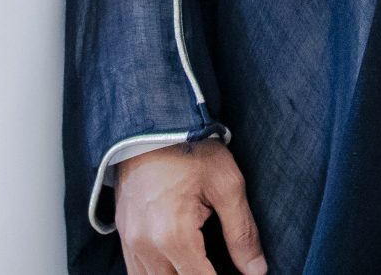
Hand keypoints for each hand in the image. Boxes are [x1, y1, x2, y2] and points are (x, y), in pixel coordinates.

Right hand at [115, 140, 267, 274]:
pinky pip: (137, 271)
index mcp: (174, 235)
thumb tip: (256, 270)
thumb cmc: (189, 147)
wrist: (150, 120)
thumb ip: (243, 233)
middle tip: (220, 266)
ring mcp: (130, 241)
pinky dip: (157, 274)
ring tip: (200, 266)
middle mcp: (146, 245)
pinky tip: (177, 266)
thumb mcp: (227, 184)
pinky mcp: (123, 233)